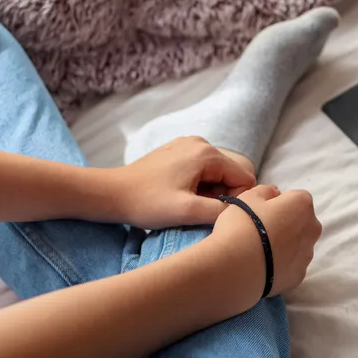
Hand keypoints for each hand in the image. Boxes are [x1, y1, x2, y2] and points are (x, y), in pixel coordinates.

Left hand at [112, 137, 256, 228]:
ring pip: (217, 174)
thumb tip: (244, 210)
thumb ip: (222, 212)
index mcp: (207, 154)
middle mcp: (201, 143)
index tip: (213, 214)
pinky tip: (179, 196)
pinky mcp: (178, 152)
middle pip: (231, 174)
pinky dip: (198, 185)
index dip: (236, 201)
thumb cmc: (147, 203)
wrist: (112, 193)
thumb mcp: (187, 212)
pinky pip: (203, 170)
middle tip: (197, 210)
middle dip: (222, 196)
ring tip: (186, 204)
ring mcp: (188, 145)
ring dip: (210, 192)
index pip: (245, 178)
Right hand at [208, 185, 321, 301]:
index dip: (278, 202)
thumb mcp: (247, 197)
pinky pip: (291, 266)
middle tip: (260, 231)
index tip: (261, 211)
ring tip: (258, 251)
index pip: (296, 197)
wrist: (235, 269)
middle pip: (301, 222)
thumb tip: (275, 194)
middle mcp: (312, 229)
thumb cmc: (241, 226)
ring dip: (285, 245)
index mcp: (302, 205)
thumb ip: (266, 191)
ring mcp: (307, 256)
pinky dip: (281, 265)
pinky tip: (262, 266)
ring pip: (298, 245)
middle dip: (286, 223)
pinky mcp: (298, 277)